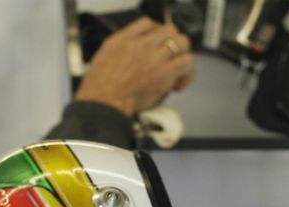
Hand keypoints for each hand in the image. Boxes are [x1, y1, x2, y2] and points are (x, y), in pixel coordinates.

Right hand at [75, 17, 194, 116]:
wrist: (104, 102)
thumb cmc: (101, 87)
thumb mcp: (105, 54)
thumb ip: (122, 47)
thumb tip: (134, 50)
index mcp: (124, 38)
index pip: (148, 23)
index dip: (157, 33)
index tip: (158, 46)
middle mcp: (141, 44)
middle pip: (169, 30)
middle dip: (173, 44)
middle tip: (170, 58)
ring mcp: (154, 57)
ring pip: (182, 43)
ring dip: (183, 56)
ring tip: (178, 71)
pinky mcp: (164, 72)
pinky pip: (186, 63)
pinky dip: (188, 73)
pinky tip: (178, 85)